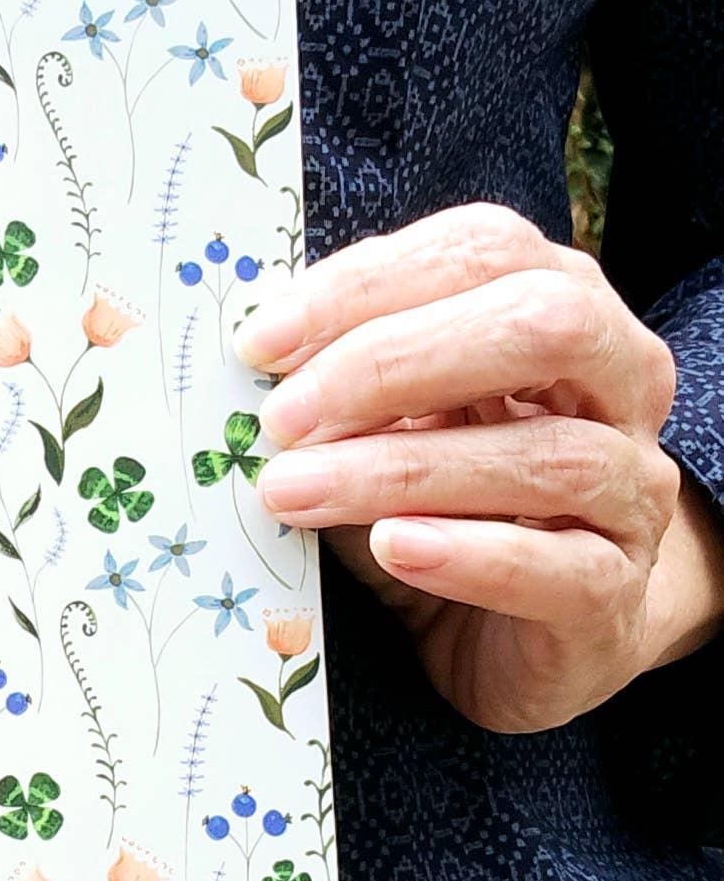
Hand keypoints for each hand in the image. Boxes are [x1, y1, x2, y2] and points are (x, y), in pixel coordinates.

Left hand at [233, 202, 723, 732]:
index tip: (260, 340)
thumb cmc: (436, 501)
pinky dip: (470, 555)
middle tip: (280, 418)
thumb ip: (339, 375)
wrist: (515, 629)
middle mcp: (620, 380)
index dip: (367, 284)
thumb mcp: (380, 421)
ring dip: (401, 470)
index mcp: (562, 304)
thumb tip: (246, 354)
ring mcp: (634, 487)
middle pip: (541, 327)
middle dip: (393, 362)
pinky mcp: (618, 591)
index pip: (484, 250)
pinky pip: (562, 569)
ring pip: (548, 455)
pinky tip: (394, 547)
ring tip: (292, 491)